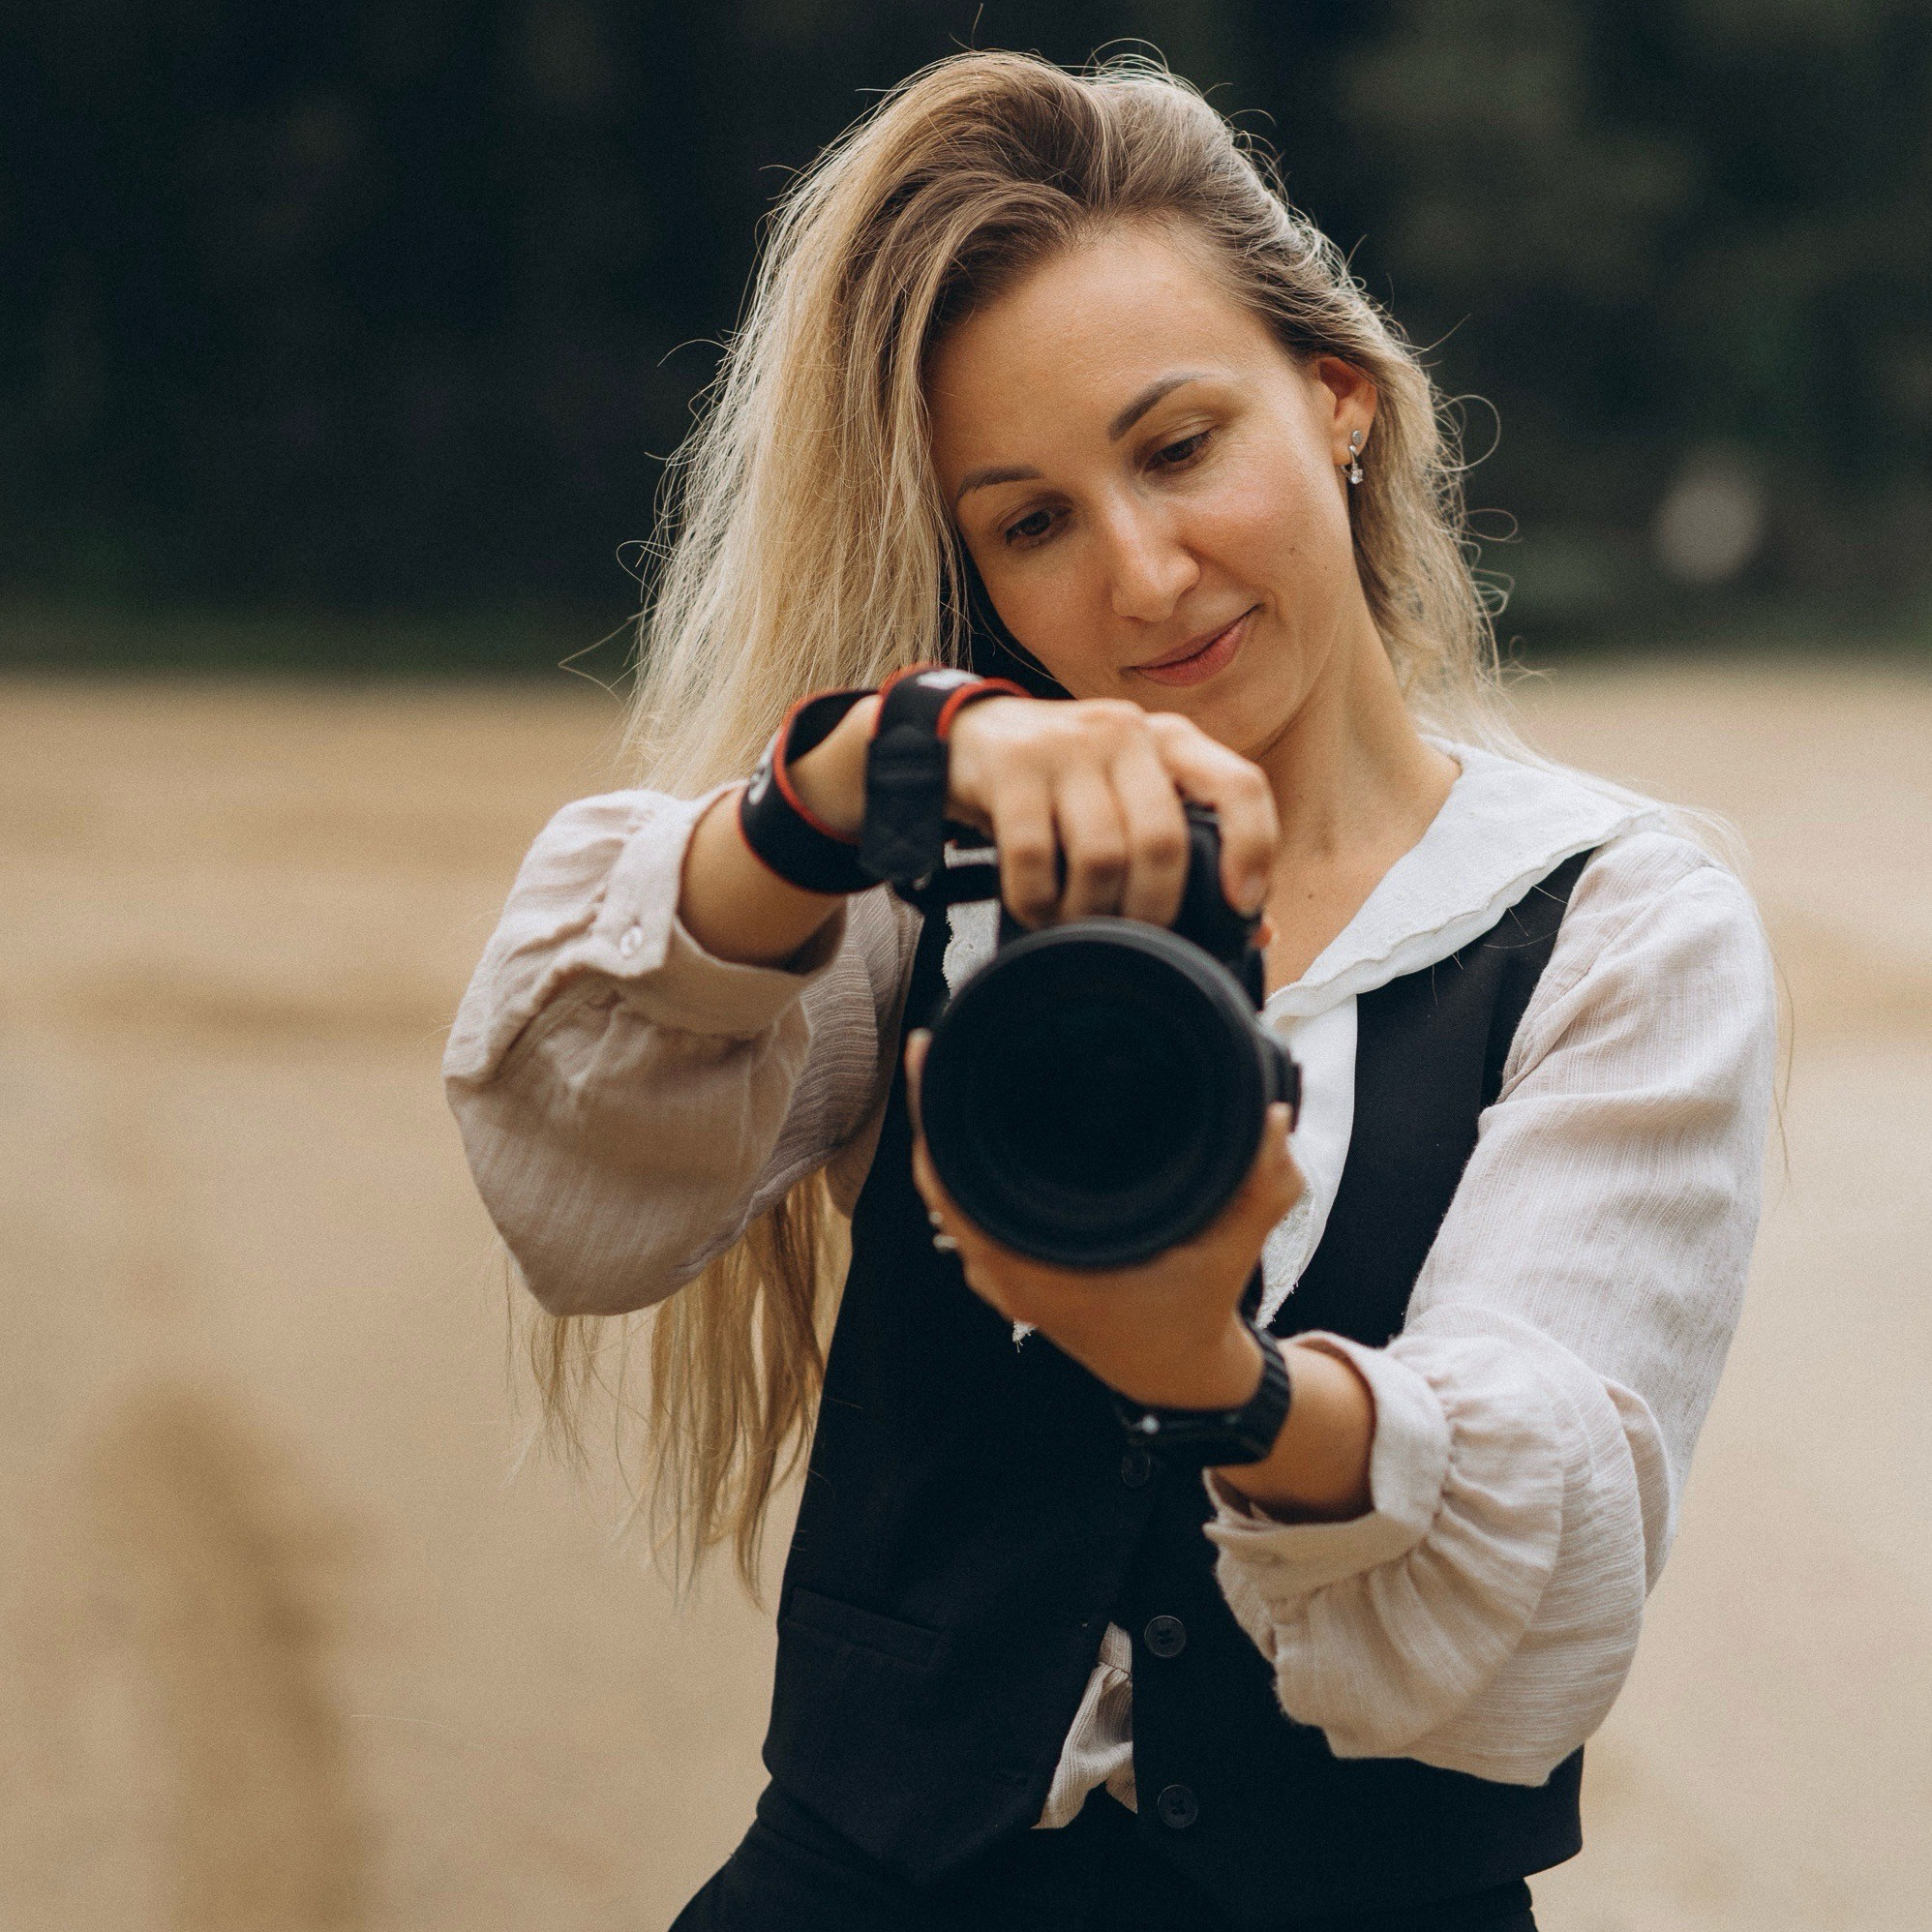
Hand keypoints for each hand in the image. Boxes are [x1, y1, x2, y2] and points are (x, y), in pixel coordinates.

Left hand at [905, 1030, 1303, 1408]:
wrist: (1177, 1374)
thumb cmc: (1195, 1312)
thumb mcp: (1233, 1250)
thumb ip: (1261, 1187)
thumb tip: (1271, 1115)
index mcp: (1044, 1270)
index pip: (958, 1188)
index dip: (936, 1123)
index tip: (931, 1059)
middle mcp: (1007, 1273)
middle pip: (939, 1178)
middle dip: (934, 1109)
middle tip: (934, 1040)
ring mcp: (1000, 1274)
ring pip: (946, 1192)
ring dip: (944, 1134)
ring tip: (942, 1063)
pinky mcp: (1008, 1268)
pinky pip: (964, 1207)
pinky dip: (960, 1163)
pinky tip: (966, 1118)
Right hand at [942, 695, 1277, 929]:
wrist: (969, 738)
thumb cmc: (1066, 782)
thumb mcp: (1131, 797)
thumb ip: (1189, 847)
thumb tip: (1255, 925)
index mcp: (1171, 740)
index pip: (1239, 786)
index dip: (1253, 850)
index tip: (1242, 904)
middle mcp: (1127, 732)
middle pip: (1163, 840)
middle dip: (1151, 907)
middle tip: (1134, 934)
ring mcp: (1068, 745)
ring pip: (1102, 856)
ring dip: (1090, 911)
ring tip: (1078, 921)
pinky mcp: (1013, 766)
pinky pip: (1035, 858)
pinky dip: (1038, 902)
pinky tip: (1038, 906)